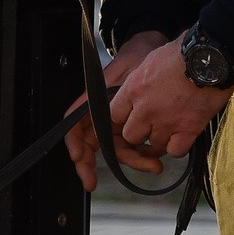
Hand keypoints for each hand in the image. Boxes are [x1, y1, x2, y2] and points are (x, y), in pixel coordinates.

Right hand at [65, 32, 170, 191]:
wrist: (159, 51)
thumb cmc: (138, 56)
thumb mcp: (127, 71)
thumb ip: (116, 93)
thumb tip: (104, 112)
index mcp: (95, 100)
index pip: (74, 124)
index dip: (73, 143)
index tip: (79, 158)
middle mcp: (102, 114)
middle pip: (90, 144)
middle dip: (90, 165)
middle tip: (91, 183)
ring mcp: (116, 122)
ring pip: (115, 149)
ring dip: (131, 161)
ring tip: (152, 166)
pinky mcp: (132, 127)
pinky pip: (132, 147)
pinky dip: (141, 156)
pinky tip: (154, 160)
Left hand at [107, 39, 232, 169]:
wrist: (209, 56)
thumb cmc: (182, 52)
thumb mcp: (151, 61)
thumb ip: (140, 82)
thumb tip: (138, 91)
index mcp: (134, 89)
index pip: (114, 115)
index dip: (123, 118)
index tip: (131, 116)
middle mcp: (146, 109)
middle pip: (131, 136)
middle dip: (140, 133)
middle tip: (152, 125)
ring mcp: (167, 121)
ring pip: (154, 145)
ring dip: (161, 139)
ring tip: (171, 128)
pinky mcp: (188, 129)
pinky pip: (175, 151)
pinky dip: (178, 147)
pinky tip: (183, 136)